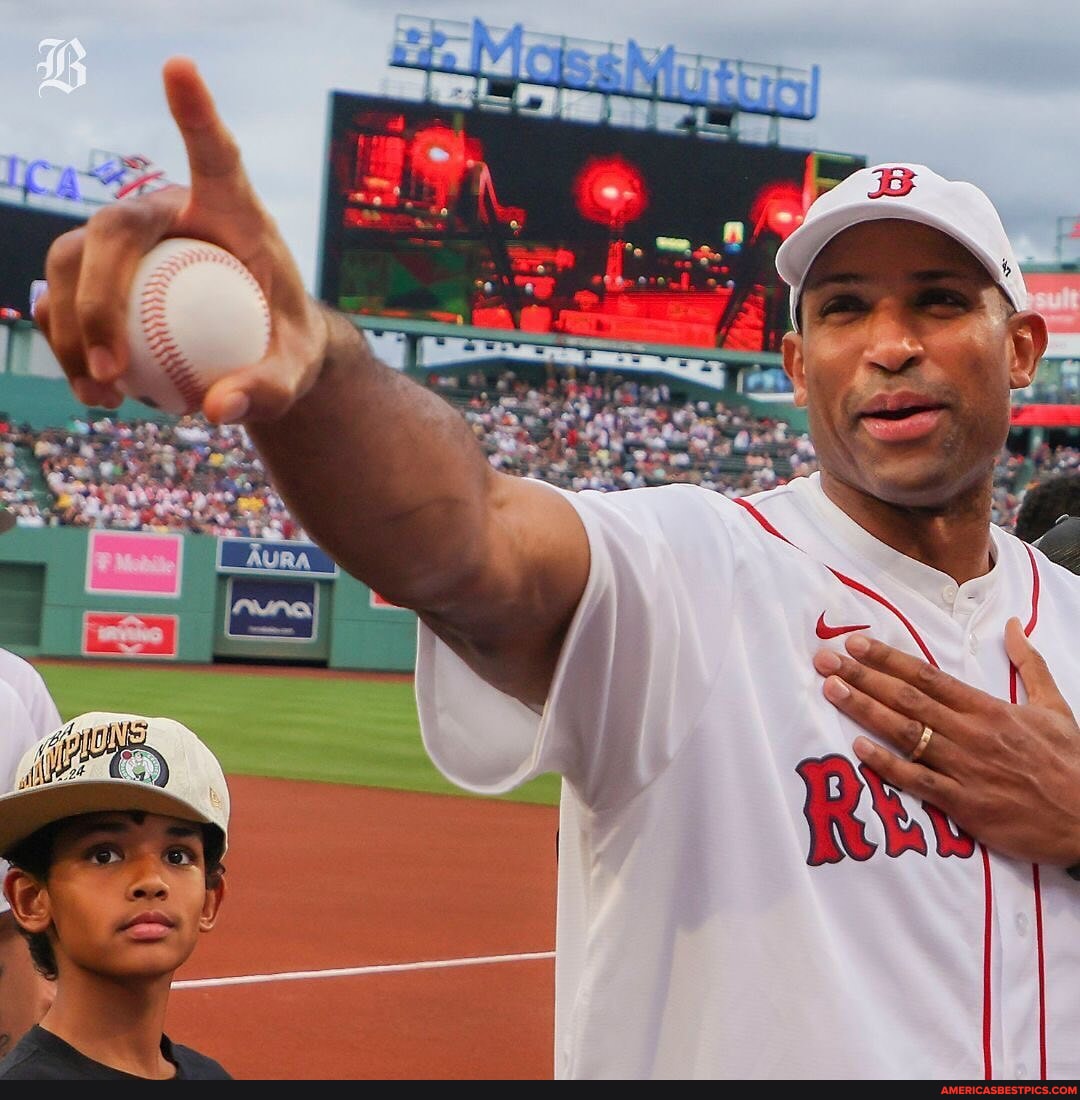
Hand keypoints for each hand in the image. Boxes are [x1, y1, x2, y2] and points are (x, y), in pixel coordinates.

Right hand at [33, 56, 328, 424]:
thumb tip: (222, 409)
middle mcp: (171, 210)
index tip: (182, 66)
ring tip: (103, 397)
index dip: (197, 113)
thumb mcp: (295, 372)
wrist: (262, 350)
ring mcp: (130, 240)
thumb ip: (272, 388)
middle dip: (97, 298)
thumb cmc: (287, 344)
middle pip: (112, 228)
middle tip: (112, 372)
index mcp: (233, 209)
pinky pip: (66, 299)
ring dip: (71, 329)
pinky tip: (97, 394)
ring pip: (70, 262)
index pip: (216, 155)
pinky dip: (69, 346)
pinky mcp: (104, 272)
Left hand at [812, 617, 1079, 866]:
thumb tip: (1013, 624)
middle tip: (826, 660)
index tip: (856, 643)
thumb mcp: (1054, 707)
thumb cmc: (1071, 762)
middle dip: (864, 677)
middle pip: (908, 699)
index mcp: (990, 709)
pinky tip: (859, 749)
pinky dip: (888, 765)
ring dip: (865, 711)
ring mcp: (966, 769)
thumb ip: (1030, 664)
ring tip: (832, 691)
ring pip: (906, 734)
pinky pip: (919, 781)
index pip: (928, 677)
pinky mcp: (966, 805)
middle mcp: (972, 734)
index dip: (889, 659)